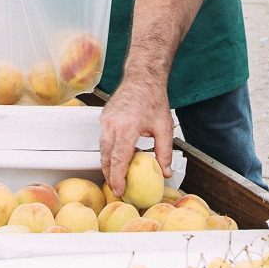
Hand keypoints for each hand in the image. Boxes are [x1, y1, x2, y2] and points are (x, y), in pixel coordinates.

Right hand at [99, 77, 173, 194]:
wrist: (142, 77)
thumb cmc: (153, 98)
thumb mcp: (164, 127)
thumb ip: (165, 152)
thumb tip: (166, 172)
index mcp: (128, 127)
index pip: (119, 159)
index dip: (117, 178)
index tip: (119, 189)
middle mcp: (113, 124)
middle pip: (106, 157)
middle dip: (109, 175)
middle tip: (117, 188)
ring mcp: (106, 120)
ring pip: (102, 149)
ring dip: (108, 164)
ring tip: (116, 177)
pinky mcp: (104, 117)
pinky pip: (103, 139)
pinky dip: (108, 151)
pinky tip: (118, 157)